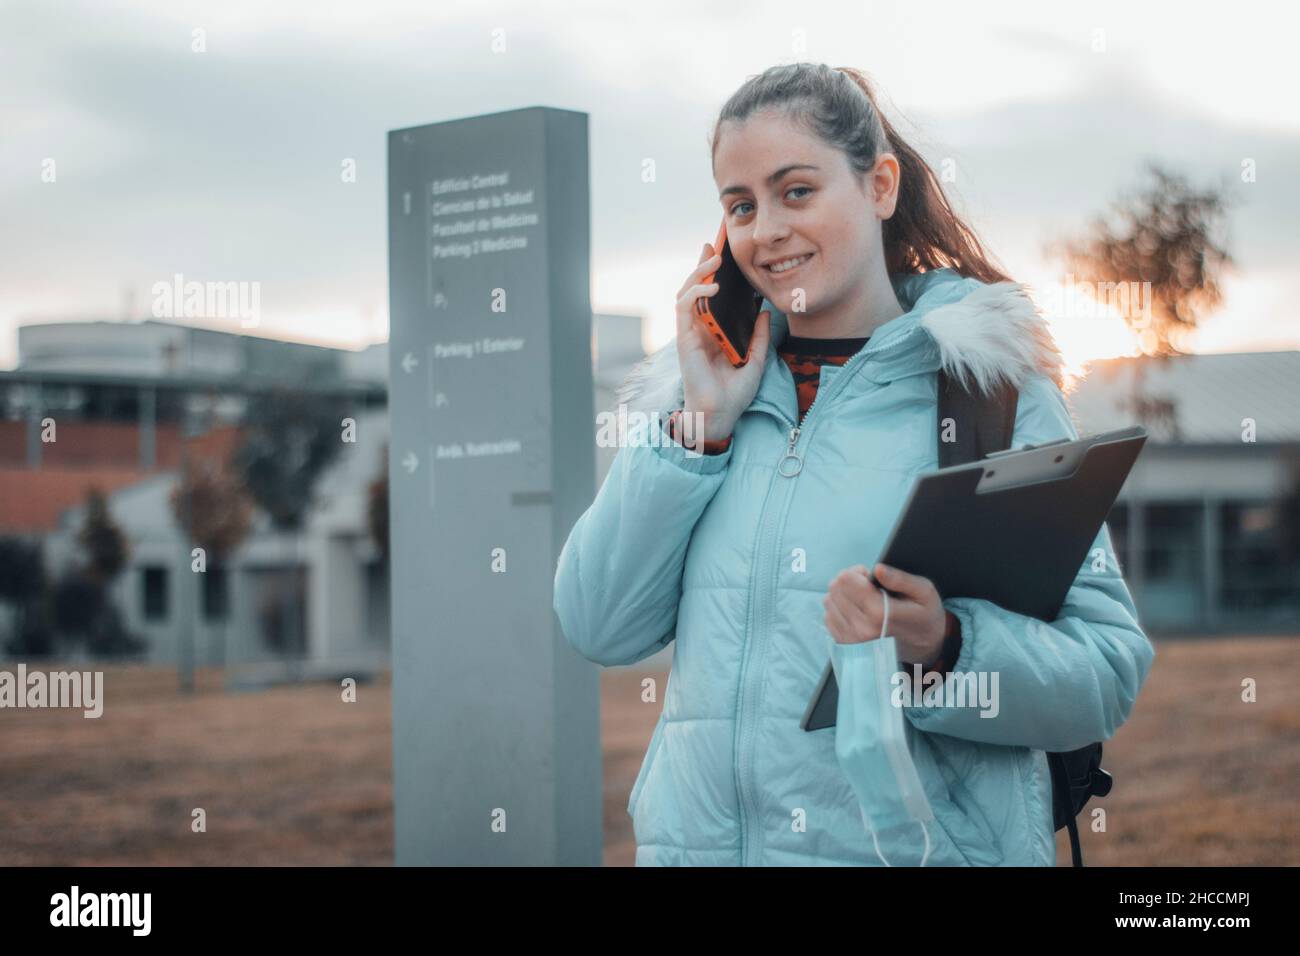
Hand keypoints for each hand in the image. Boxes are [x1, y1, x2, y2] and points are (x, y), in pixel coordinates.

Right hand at [675, 242, 770, 441]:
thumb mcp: (756, 360)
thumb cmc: (735, 393)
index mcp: (714, 333)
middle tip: (714, 247)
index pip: (710, 297)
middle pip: (695, 290)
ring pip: (686, 293)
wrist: (721, 414)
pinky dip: (696, 293)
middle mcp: (699, 330)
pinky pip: (684, 308)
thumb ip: (759, 336)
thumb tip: (765, 311)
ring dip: (698, 274)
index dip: (713, 275)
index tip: (722, 255)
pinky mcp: (685, 339)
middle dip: (703, 266)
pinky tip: (711, 286)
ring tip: (714, 260)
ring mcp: (690, 333)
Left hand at [823, 563, 947, 665]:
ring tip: (863, 600)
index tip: (870, 577)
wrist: (923, 646)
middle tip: (867, 587)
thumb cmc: (923, 616)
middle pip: (835, 588)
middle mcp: (861, 628)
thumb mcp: (923, 592)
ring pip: (829, 601)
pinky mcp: (845, 644)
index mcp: (879, 613)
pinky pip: (828, 616)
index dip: (857, 572)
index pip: (846, 580)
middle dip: (850, 581)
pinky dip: (839, 609)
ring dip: (843, 595)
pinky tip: (856, 611)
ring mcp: (851, 638)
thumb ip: (900, 579)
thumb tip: (878, 569)